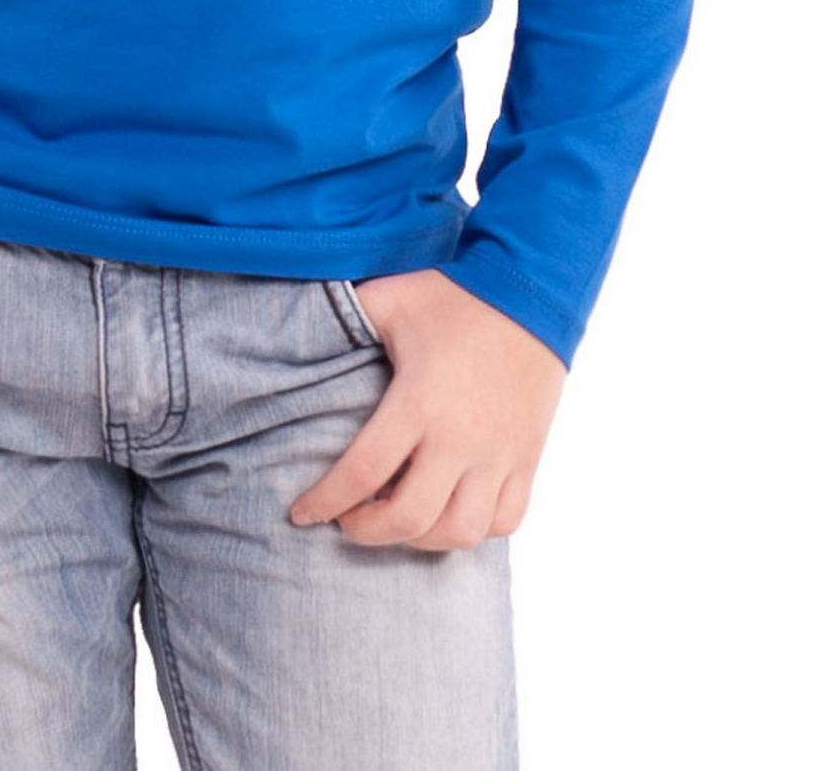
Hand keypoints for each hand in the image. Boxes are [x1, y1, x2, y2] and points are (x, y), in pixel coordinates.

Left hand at [289, 268, 567, 549]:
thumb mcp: (391, 298)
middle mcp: (460, 437)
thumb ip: (345, 316)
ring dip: (422, 538)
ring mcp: (499, 453)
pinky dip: (476, 529)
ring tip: (398, 519)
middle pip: (409, 518)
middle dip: (367, 530)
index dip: (326, 500)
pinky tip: (450, 512)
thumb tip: (298, 329)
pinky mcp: (527, 457)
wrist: (530, 290)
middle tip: (347, 519)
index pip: (363, 471)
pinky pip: (506, 520)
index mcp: (418, 400)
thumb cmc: (454, 294)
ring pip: (461, 532)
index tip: (302, 514)